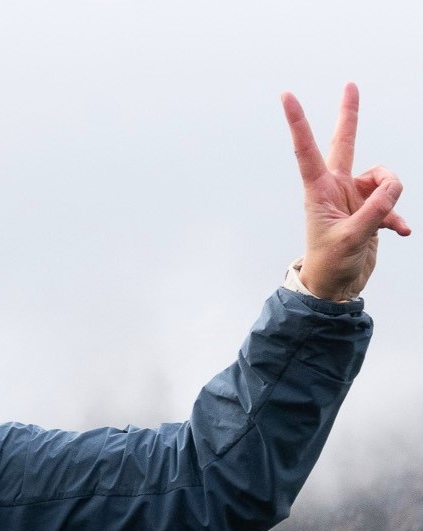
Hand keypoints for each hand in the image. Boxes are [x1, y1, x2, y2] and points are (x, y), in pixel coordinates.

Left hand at [282, 84, 407, 301]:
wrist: (334, 289)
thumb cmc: (330, 265)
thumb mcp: (352, 238)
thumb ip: (375, 210)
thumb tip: (394, 187)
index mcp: (319, 191)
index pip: (307, 150)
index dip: (299, 122)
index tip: (286, 96)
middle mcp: (335, 188)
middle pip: (344, 144)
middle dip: (349, 116)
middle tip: (350, 84)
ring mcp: (353, 197)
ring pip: (383, 178)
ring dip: (391, 196)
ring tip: (384, 221)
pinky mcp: (369, 210)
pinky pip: (391, 203)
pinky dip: (397, 218)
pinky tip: (401, 233)